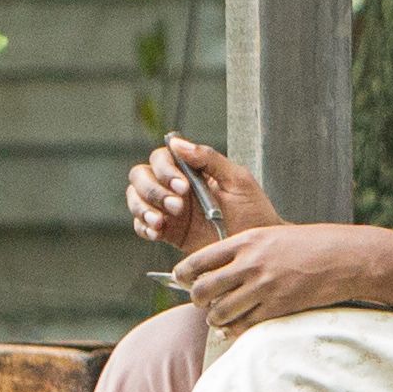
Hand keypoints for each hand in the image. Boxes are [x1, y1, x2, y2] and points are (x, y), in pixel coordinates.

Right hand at [125, 133, 280, 253]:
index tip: (183, 186)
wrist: (256, 249)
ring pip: (136, 199)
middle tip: (176, 206)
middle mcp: (175, 187)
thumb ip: (209, 159)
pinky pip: (141, 226)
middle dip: (153, 190)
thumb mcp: (237, 181)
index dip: (165, 169)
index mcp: (192, 170)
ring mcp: (169, 209)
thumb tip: (177, 143)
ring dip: (143, 208)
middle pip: (141, 176)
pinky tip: (157, 233)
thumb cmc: (253, 212)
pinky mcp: (167, 232)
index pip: (161, 158)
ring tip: (161, 222)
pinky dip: (143, 227)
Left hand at [167, 223, 392, 332]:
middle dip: (197, 300)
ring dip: (214, 318)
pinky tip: (233, 328)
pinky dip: (233, 330)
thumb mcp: (273, 235)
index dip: (182, 274)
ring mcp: (264, 287)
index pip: (198, 260)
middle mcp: (251, 264)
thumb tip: (217, 268)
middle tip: (202, 302)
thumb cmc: (312, 244)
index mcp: (247, 241)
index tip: (182, 280)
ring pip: (219, 312)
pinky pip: (243, 325)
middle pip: (202, 289)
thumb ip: (245, 250)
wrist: (346, 257)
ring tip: (218, 317)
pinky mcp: (278, 307)